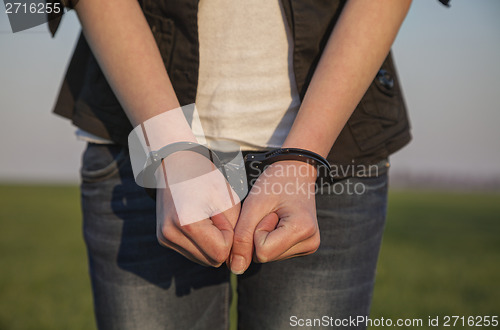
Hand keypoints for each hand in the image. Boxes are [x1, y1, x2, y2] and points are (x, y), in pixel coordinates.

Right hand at [156, 151, 240, 266]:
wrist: (174, 163)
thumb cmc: (204, 177)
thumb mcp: (227, 199)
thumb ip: (235, 231)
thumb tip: (234, 258)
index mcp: (185, 222)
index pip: (220, 253)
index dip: (228, 235)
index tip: (222, 214)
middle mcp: (170, 234)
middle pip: (211, 260)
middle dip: (221, 242)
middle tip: (217, 216)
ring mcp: (164, 238)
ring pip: (202, 259)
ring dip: (211, 243)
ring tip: (208, 217)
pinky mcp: (163, 239)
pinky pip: (193, 252)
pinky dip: (202, 242)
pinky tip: (200, 222)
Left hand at [229, 161, 319, 273]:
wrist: (295, 171)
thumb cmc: (275, 183)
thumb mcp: (254, 205)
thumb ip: (242, 237)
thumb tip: (237, 269)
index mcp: (303, 230)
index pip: (262, 252)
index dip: (255, 231)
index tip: (267, 211)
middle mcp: (311, 243)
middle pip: (265, 256)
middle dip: (258, 235)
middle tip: (270, 212)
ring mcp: (309, 247)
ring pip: (268, 256)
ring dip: (262, 236)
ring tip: (274, 215)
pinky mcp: (304, 247)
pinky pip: (274, 252)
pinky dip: (269, 238)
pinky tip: (278, 221)